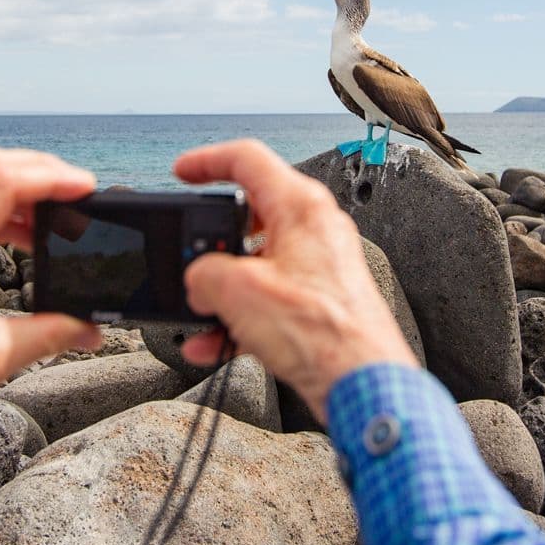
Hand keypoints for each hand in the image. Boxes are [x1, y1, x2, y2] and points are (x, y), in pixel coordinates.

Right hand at [173, 139, 416, 420]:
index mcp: (301, 207)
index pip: (248, 160)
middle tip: (190, 262)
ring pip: (256, 262)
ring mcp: (319, 265)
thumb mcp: (240, 293)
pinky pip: (268, 297)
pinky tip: (214, 343)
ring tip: (202, 312)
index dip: (207, 161)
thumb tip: (199, 280)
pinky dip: (240, 316)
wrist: (363, 384)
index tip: (181, 172)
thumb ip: (205, 274)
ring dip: (223, 288)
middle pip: (249, 216)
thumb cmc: (322, 332)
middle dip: (212, 243)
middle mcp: (314, 229)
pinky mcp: (318, 300)